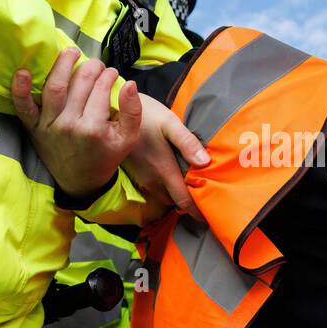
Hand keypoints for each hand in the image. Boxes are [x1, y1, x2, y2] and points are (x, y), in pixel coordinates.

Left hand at [12, 49, 140, 200]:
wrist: (81, 181)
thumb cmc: (105, 156)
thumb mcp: (128, 139)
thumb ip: (133, 111)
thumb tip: (129, 83)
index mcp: (94, 128)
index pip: (101, 89)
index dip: (109, 75)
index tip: (112, 73)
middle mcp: (69, 125)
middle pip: (80, 83)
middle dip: (91, 67)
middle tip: (97, 64)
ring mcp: (49, 126)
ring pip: (54, 87)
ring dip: (62, 64)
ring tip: (72, 52)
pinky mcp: (33, 128)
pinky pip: (23, 106)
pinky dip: (19, 89)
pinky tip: (22, 72)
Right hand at [123, 93, 209, 220]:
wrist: (115, 111)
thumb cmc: (146, 114)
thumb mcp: (169, 123)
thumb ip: (187, 143)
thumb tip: (205, 163)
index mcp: (164, 170)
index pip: (183, 201)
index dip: (198, 212)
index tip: (211, 217)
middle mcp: (153, 180)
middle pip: (175, 202)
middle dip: (190, 205)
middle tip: (207, 200)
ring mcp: (143, 178)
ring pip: (165, 197)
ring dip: (177, 196)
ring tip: (194, 189)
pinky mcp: (138, 174)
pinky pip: (156, 190)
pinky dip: (167, 189)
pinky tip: (176, 177)